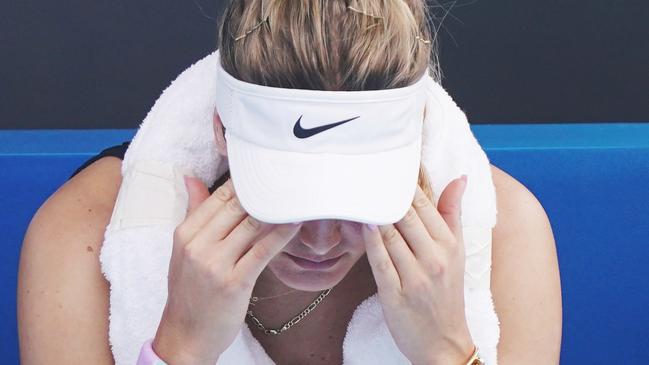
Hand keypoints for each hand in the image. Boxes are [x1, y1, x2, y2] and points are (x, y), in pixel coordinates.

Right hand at [152, 177, 301, 364]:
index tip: (265, 175)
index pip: (218, 196)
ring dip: (276, 210)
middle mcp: (199, 245)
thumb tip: (192, 178)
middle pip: (237, 206)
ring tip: (295, 198)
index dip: (245, 183)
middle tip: (286, 181)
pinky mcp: (235, 282)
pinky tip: (295, 223)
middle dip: (263, 192)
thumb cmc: (188, 291)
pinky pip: (262, 251)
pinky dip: (281, 234)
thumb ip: (193, 212)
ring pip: (251, 225)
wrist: (186, 334)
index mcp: (185, 233)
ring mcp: (216, 264)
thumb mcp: (183, 249)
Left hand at [361, 176, 474, 364]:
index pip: (424, 204)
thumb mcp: (457, 252)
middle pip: (406, 216)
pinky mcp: (395, 294)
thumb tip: (459, 178)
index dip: (405, 182)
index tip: (389, 165)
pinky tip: (362, 224)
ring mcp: (415, 277)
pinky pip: (380, 261)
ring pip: (390, 235)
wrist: (443, 341)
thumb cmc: (447, 293)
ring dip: (374, 214)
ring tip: (359, 194)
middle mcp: (434, 258)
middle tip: (366, 175)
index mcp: (450, 245)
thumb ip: (452, 214)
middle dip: (385, 194)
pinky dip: (370, 241)